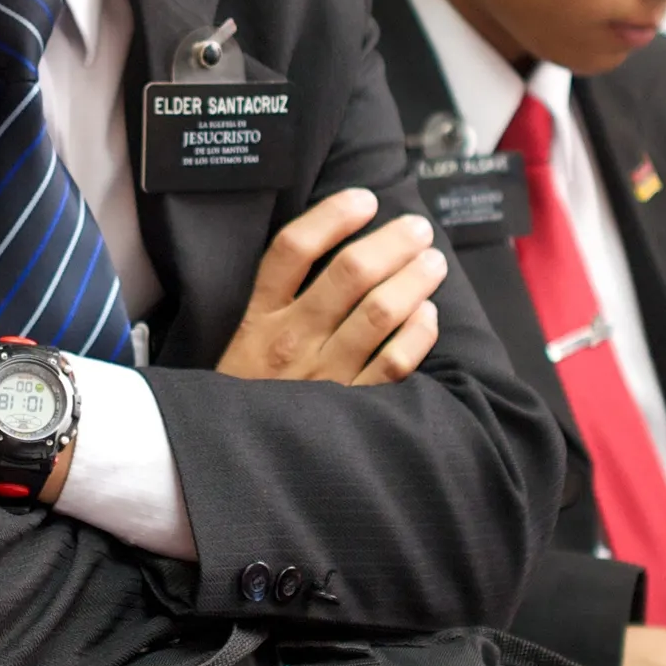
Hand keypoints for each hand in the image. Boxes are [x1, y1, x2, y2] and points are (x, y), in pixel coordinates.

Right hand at [216, 188, 448, 385]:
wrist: (232, 466)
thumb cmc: (249, 395)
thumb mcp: (244, 342)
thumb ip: (279, 299)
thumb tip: (335, 246)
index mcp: (259, 318)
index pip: (294, 250)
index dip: (334, 215)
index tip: (365, 199)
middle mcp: (290, 341)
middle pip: (349, 273)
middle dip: (393, 241)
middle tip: (418, 229)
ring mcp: (322, 376)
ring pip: (379, 312)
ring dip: (414, 279)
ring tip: (432, 263)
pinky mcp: (350, 408)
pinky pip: (394, 364)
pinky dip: (418, 334)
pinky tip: (427, 315)